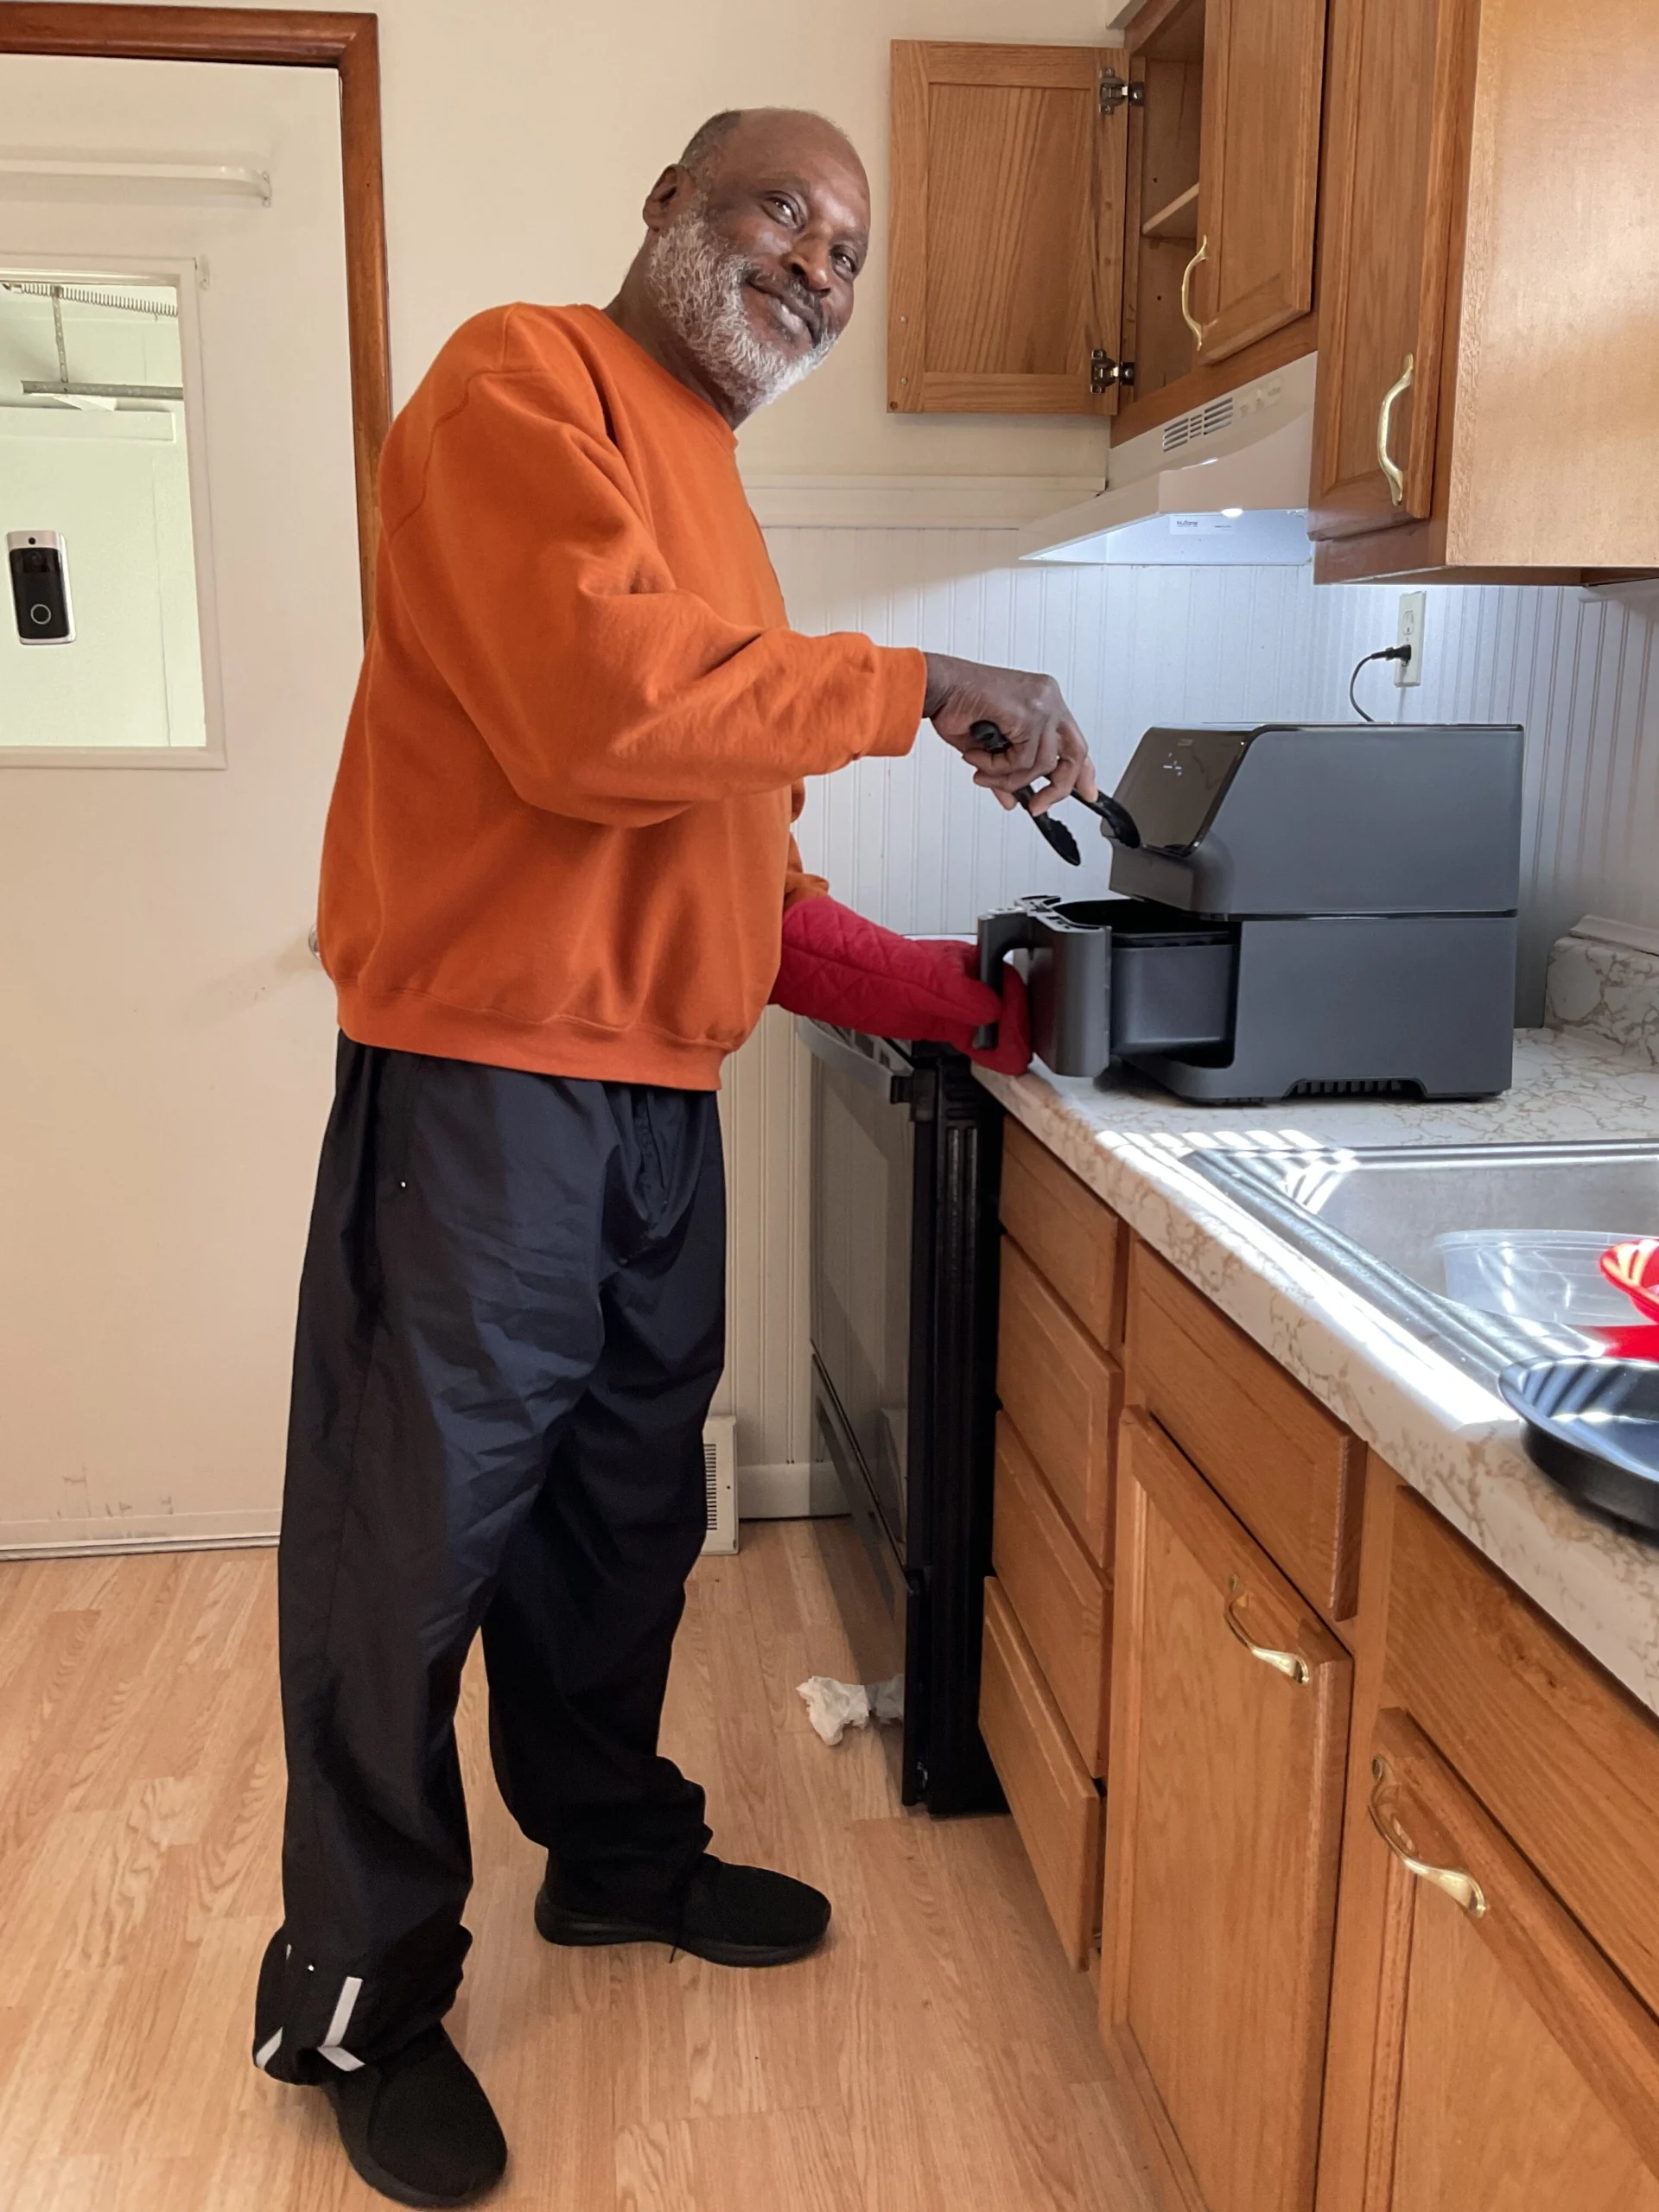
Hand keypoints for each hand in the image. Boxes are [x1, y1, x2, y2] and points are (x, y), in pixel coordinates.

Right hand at [922, 652, 1098, 815]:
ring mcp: (1042, 704)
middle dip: (1058, 787)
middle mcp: (1048, 699)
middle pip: (1075, 753)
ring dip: (1007, 777)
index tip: (1087, 793)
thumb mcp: (988, 749)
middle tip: (1037, 805)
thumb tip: (1012, 799)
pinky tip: (978, 756)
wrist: (938, 687)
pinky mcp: (1030, 712)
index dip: (1083, 772)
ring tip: (983, 771)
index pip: (1074, 741)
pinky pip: (1023, 759)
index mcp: (1043, 702)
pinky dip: (997, 766)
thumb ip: (1006, 773)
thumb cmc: (956, 705)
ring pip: (1042, 764)